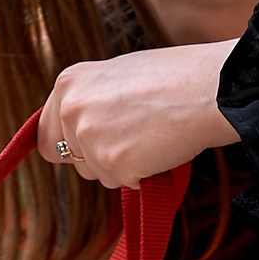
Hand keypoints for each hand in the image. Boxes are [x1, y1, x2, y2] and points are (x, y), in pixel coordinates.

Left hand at [38, 39, 236, 188]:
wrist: (212, 87)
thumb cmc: (175, 78)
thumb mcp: (116, 76)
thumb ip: (89, 101)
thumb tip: (72, 133)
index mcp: (69, 83)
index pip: (45, 134)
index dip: (69, 145)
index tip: (91, 145)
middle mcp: (71, 108)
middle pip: (70, 158)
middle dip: (97, 156)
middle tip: (133, 135)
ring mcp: (89, 137)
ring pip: (96, 173)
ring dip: (121, 166)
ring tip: (151, 135)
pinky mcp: (112, 162)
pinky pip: (122, 183)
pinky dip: (142, 174)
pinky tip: (160, 148)